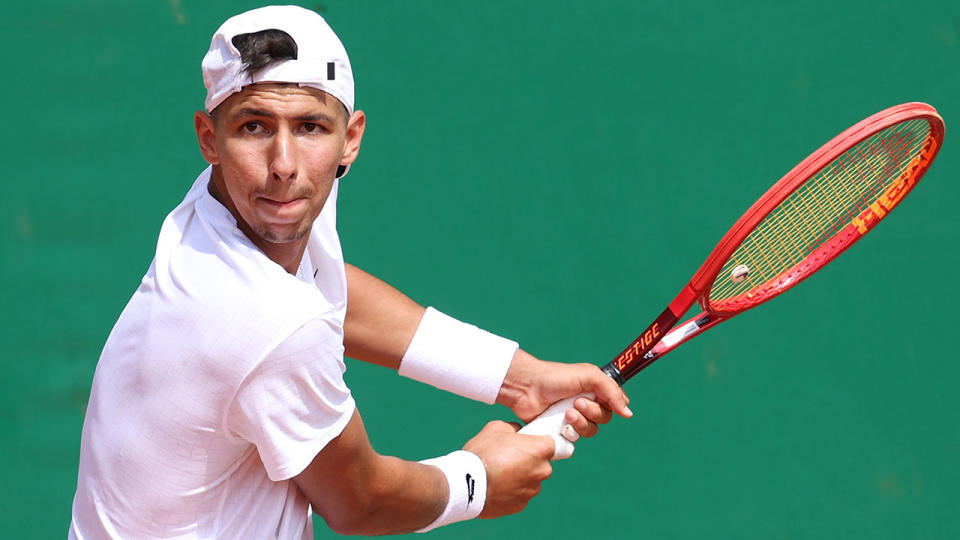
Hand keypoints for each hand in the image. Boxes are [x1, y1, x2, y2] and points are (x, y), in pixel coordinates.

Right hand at [463, 420, 554, 517]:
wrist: (466, 485)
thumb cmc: (482, 453)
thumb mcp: (497, 428)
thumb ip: (514, 429)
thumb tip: (519, 434)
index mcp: (540, 449)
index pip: (554, 444)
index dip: (541, 442)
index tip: (531, 444)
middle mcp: (542, 471)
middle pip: (541, 463)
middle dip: (529, 460)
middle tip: (508, 457)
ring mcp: (532, 490)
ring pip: (531, 479)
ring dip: (520, 476)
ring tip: (498, 473)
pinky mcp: (521, 505)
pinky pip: (520, 494)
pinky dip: (511, 490)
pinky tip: (495, 486)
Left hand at [496, 350, 631, 437]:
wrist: (528, 388)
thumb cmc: (557, 377)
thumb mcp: (589, 376)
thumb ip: (612, 392)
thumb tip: (628, 414)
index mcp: (595, 389)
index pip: (616, 403)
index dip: (613, 404)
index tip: (603, 399)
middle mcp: (587, 403)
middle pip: (605, 418)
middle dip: (592, 413)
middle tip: (577, 403)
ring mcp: (574, 417)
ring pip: (591, 431)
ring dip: (581, 423)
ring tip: (566, 414)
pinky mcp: (562, 429)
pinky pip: (576, 440)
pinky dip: (570, 432)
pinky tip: (561, 423)